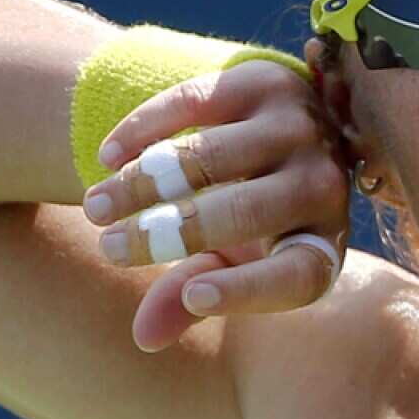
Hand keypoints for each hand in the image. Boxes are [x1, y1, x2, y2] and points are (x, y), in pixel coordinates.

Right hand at [80, 59, 350, 352]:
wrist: (284, 137)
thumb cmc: (254, 223)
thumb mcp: (230, 264)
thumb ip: (190, 298)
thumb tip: (145, 337)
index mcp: (322, 244)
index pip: (295, 276)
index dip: (246, 290)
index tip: (191, 294)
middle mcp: (323, 184)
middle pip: (242, 213)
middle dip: (165, 233)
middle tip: (107, 245)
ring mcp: (299, 126)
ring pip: (212, 157)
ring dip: (142, 183)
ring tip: (95, 205)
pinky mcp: (267, 80)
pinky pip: (195, 103)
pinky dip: (145, 130)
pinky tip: (109, 156)